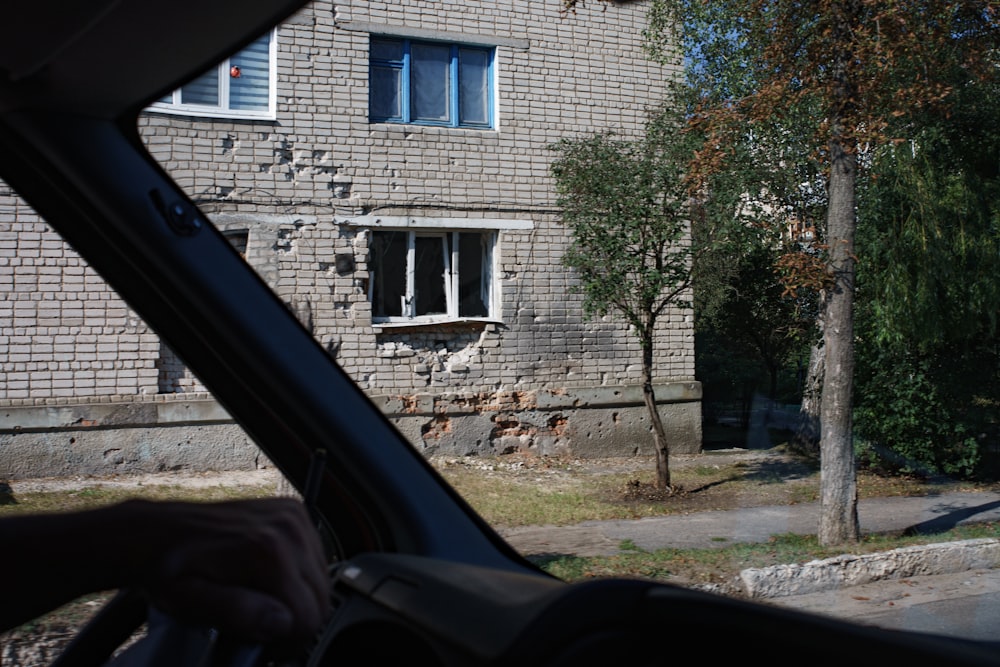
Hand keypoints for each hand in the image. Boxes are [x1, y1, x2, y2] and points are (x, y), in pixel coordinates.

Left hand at [126, 498, 329, 643]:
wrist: (158, 531)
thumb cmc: (169, 570)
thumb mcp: (190, 603)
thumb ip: (237, 613)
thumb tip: (281, 621)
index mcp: (267, 551)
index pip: (308, 615)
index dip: (287, 642)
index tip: (264, 647)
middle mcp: (288, 528)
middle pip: (321, 598)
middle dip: (295, 622)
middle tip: (260, 630)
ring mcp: (293, 517)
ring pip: (322, 580)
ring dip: (298, 599)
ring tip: (262, 604)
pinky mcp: (294, 513)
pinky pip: (316, 558)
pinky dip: (299, 576)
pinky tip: (270, 580)